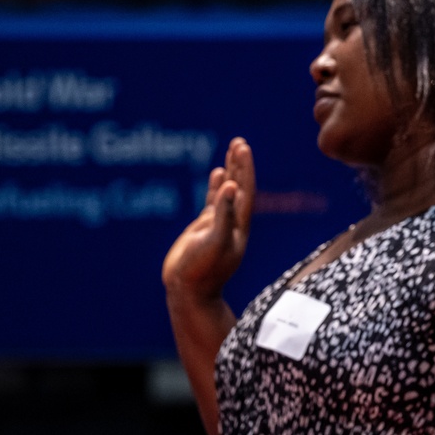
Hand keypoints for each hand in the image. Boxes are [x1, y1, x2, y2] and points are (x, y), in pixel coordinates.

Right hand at [162, 137, 254, 303]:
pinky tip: (217, 174)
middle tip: (239, 142)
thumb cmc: (203, 270)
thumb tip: (232, 186)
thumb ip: (224, 214)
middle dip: (240, 164)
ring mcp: (219, 224)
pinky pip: (213, 202)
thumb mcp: (216, 241)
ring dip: (230, 172)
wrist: (189, 292)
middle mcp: (233, 221)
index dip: (244, 168)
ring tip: (232, 150)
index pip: (245, 189)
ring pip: (227, 191)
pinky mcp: (205, 229)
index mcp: (239, 223)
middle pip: (240, 186)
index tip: (242, 148)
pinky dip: (215, 187)